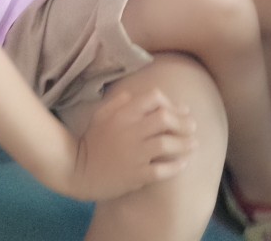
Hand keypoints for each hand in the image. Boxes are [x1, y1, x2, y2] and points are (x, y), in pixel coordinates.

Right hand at [65, 88, 196, 200]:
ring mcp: (134, 154)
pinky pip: (162, 170)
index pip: (154, 98)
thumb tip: (136, 95)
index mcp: (123, 114)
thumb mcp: (100, 115)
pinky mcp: (136, 175)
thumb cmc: (90, 141)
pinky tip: (184, 163)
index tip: (181, 110)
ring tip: (194, 144)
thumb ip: (119, 102)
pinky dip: (176, 166)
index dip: (171, 103)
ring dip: (184, 143)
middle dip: (183, 122)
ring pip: (167, 144)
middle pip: (165, 119)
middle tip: (193, 127)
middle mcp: (131, 131)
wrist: (76, 171)